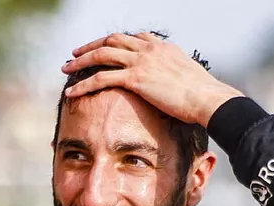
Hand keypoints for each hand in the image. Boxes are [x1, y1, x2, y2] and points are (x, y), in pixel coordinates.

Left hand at [62, 32, 242, 127]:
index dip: (117, 43)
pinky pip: (101, 78)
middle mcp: (150, 49)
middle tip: (77, 52)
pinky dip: (84, 84)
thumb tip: (177, 89)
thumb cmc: (204, 97)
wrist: (207, 99)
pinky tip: (72, 91)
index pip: (135, 38)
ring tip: (67, 67)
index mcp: (163, 48)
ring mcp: (141, 61)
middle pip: (113, 40)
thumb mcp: (190, 80)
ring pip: (102, 55)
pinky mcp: (136, 78)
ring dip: (81, 60)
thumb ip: (177, 78)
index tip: (106, 48)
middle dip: (92, 46)